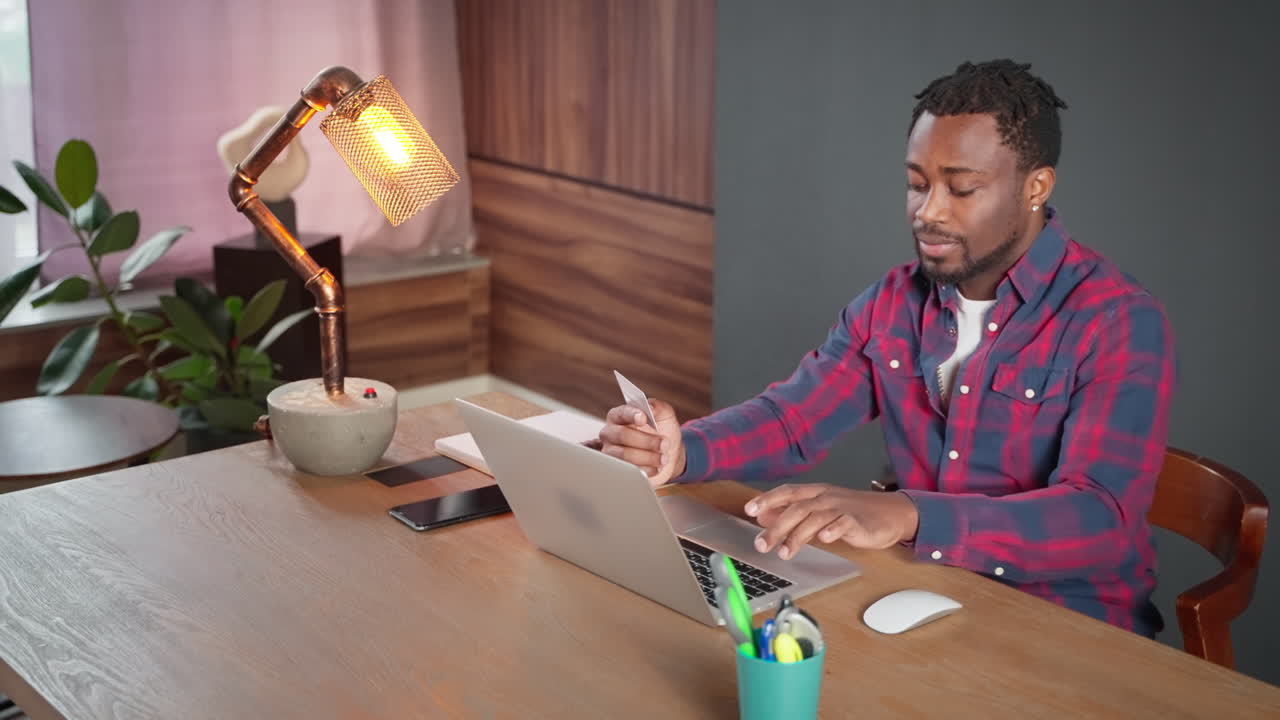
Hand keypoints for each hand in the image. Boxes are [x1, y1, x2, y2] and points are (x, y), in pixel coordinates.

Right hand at [598, 399, 685, 487]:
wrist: (668, 455)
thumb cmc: (662, 432)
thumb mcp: (665, 416)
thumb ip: (659, 407)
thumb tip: (650, 407)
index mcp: (619, 416)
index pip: (622, 412)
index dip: (632, 415)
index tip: (644, 419)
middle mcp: (611, 433)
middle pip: (621, 434)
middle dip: (646, 440)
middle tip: (664, 444)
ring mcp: (611, 453)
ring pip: (623, 455)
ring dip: (647, 457)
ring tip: (663, 458)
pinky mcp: (618, 470)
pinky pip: (627, 471)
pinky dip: (646, 470)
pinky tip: (656, 467)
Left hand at [745, 484, 918, 558]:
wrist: (890, 513)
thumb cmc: (852, 512)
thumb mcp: (819, 510)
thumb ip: (793, 513)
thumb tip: (764, 516)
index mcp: (816, 492)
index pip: (788, 492)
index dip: (768, 499)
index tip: (749, 509)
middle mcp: (826, 497)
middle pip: (797, 508)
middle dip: (777, 526)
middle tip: (761, 544)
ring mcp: (842, 508)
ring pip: (816, 517)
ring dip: (798, 535)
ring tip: (785, 552)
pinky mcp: (858, 521)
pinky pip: (844, 523)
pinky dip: (833, 530)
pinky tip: (824, 539)